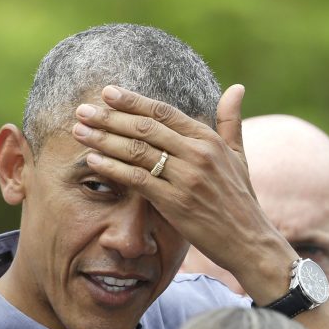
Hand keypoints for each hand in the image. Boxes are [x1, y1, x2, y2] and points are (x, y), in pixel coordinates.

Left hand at [72, 85, 295, 303]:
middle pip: (145, 127)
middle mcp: (197, 154)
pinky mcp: (176, 203)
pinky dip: (112, 168)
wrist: (249, 240)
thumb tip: (237, 88)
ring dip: (104, 139)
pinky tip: (93, 160)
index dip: (133, 100)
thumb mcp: (239, 156)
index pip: (164, 112)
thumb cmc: (241, 200)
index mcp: (208, 139)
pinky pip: (137, 179)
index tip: (108, 92)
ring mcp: (186, 178)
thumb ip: (231, 122)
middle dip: (109, 117)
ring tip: (79, 130)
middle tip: (82, 109)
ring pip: (136, 150)